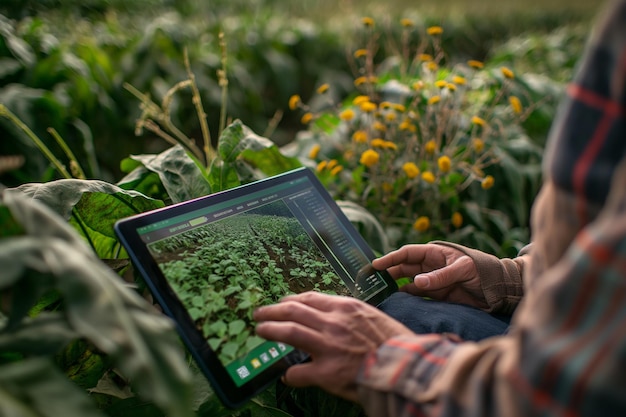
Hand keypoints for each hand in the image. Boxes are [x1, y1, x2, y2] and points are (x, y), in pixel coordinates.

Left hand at [254, 291, 412, 401]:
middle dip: (272, 311)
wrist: (406, 368)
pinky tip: (286, 376)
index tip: (282, 302)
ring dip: (271, 330)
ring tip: (261, 330)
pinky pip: (298, 372)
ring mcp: (328, 347)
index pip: (310, 298)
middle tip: (260, 314)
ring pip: (289, 333)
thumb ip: (350, 315)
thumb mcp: (372, 317)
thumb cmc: (394, 344)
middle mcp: (333, 323)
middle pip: (293, 311)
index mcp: (346, 308)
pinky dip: (290, 375)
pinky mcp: (326, 372)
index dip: (291, 300)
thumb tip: (332, 319)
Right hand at [372, 243, 487, 308]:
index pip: (408, 254)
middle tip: (371, 280)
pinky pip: (416, 295)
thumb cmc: (483, 271)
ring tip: (379, 291)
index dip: (391, 258)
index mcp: (434, 253)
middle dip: (388, 272)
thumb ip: (441, 276)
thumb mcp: (464, 270)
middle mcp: (430, 266)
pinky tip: (395, 300)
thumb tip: (417, 283)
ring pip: (407, 282)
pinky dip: (405, 297)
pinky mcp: (436, 294)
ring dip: (394, 285)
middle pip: (403, 268)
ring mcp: (432, 280)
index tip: (376, 264)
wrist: (499, 289)